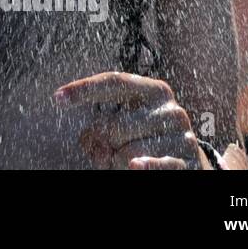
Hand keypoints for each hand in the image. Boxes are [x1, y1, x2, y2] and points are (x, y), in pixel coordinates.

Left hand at [54, 71, 212, 169]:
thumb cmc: (145, 138)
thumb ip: (102, 127)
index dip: (85, 89)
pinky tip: (135, 167)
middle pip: (115, 124)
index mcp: (153, 90)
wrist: (186, 163)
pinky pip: (160, 164)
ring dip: (118, 162)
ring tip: (126, 162)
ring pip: (130, 151)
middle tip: (106, 151)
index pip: (114, 82)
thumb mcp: (124, 126)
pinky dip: (146, 166)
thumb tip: (91, 140)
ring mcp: (182, 136)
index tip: (58, 98)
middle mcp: (170, 109)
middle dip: (103, 142)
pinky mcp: (188, 162)